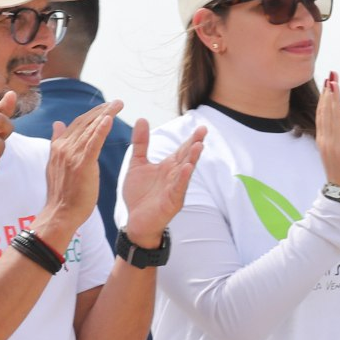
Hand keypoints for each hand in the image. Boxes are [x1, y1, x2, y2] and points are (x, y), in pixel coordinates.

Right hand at [39, 101, 119, 249]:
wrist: (60, 213)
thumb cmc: (62, 193)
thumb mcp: (56, 165)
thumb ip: (58, 143)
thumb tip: (57, 123)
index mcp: (59, 147)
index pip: (77, 124)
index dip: (92, 114)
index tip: (105, 107)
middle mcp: (63, 147)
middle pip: (84, 122)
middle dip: (102, 110)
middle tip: (118, 102)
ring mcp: (71, 155)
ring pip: (90, 129)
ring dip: (105, 115)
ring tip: (118, 105)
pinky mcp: (82, 164)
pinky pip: (93, 143)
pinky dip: (100, 130)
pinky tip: (109, 119)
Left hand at [122, 122, 207, 249]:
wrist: (136, 221)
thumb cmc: (139, 194)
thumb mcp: (137, 164)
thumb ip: (141, 143)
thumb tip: (142, 119)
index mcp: (169, 167)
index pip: (182, 150)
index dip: (191, 139)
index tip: (200, 127)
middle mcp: (175, 176)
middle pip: (187, 158)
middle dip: (195, 145)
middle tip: (203, 131)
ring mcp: (175, 189)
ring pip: (186, 172)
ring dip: (192, 159)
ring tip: (198, 146)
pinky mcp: (172, 202)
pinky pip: (178, 188)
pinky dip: (183, 179)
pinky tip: (187, 169)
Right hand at [317, 72, 339, 195]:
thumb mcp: (335, 154)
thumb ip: (337, 137)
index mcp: (323, 141)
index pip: (322, 114)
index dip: (324, 97)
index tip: (327, 82)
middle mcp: (327, 142)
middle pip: (327, 113)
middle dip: (329, 93)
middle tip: (332, 75)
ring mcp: (336, 148)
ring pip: (335, 119)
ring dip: (336, 100)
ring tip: (336, 83)